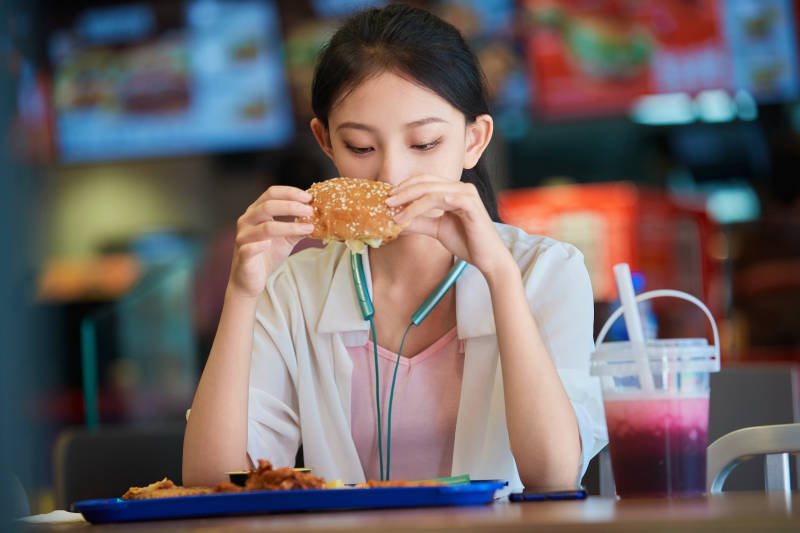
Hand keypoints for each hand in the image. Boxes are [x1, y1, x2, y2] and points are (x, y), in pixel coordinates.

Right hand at [228, 186, 313, 298]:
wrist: (251, 279)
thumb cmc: (268, 255)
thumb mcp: (287, 238)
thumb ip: (297, 226)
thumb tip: (317, 217)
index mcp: (256, 212)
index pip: (271, 193)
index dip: (290, 193)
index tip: (309, 197)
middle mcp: (247, 221)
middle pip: (268, 206)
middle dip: (292, 206)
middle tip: (310, 210)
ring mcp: (243, 238)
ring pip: (265, 227)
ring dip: (289, 227)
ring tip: (308, 228)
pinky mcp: (242, 256)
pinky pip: (249, 248)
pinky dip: (260, 245)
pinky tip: (270, 244)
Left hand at [387, 174, 512, 276]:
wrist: (488, 258)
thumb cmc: (467, 242)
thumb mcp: (436, 230)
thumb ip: (419, 222)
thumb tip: (395, 221)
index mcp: (453, 190)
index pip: (425, 181)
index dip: (405, 187)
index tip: (388, 198)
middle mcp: (460, 188)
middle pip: (426, 182)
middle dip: (403, 191)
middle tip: (386, 202)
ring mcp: (467, 194)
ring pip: (431, 190)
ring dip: (410, 201)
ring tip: (395, 213)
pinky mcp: (470, 204)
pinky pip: (443, 199)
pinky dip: (423, 206)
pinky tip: (410, 213)